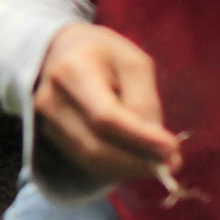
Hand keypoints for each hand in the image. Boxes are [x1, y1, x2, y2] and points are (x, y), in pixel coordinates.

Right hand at [33, 22, 181, 186]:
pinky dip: (117, 168)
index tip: (172, 148)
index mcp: (72, 70)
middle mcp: (51, 99)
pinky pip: (88, 163)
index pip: (106, 117)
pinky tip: (135, 158)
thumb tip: (160, 149)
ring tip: (157, 161)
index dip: (140, 138)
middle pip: (97, 147)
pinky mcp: (51, 136)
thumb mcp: (133, 63)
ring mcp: (46, 120)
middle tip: (172, 163)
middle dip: (138, 162)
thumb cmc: (104, 53)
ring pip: (92, 161)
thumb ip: (145, 102)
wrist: (61, 50)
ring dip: (130, 169)